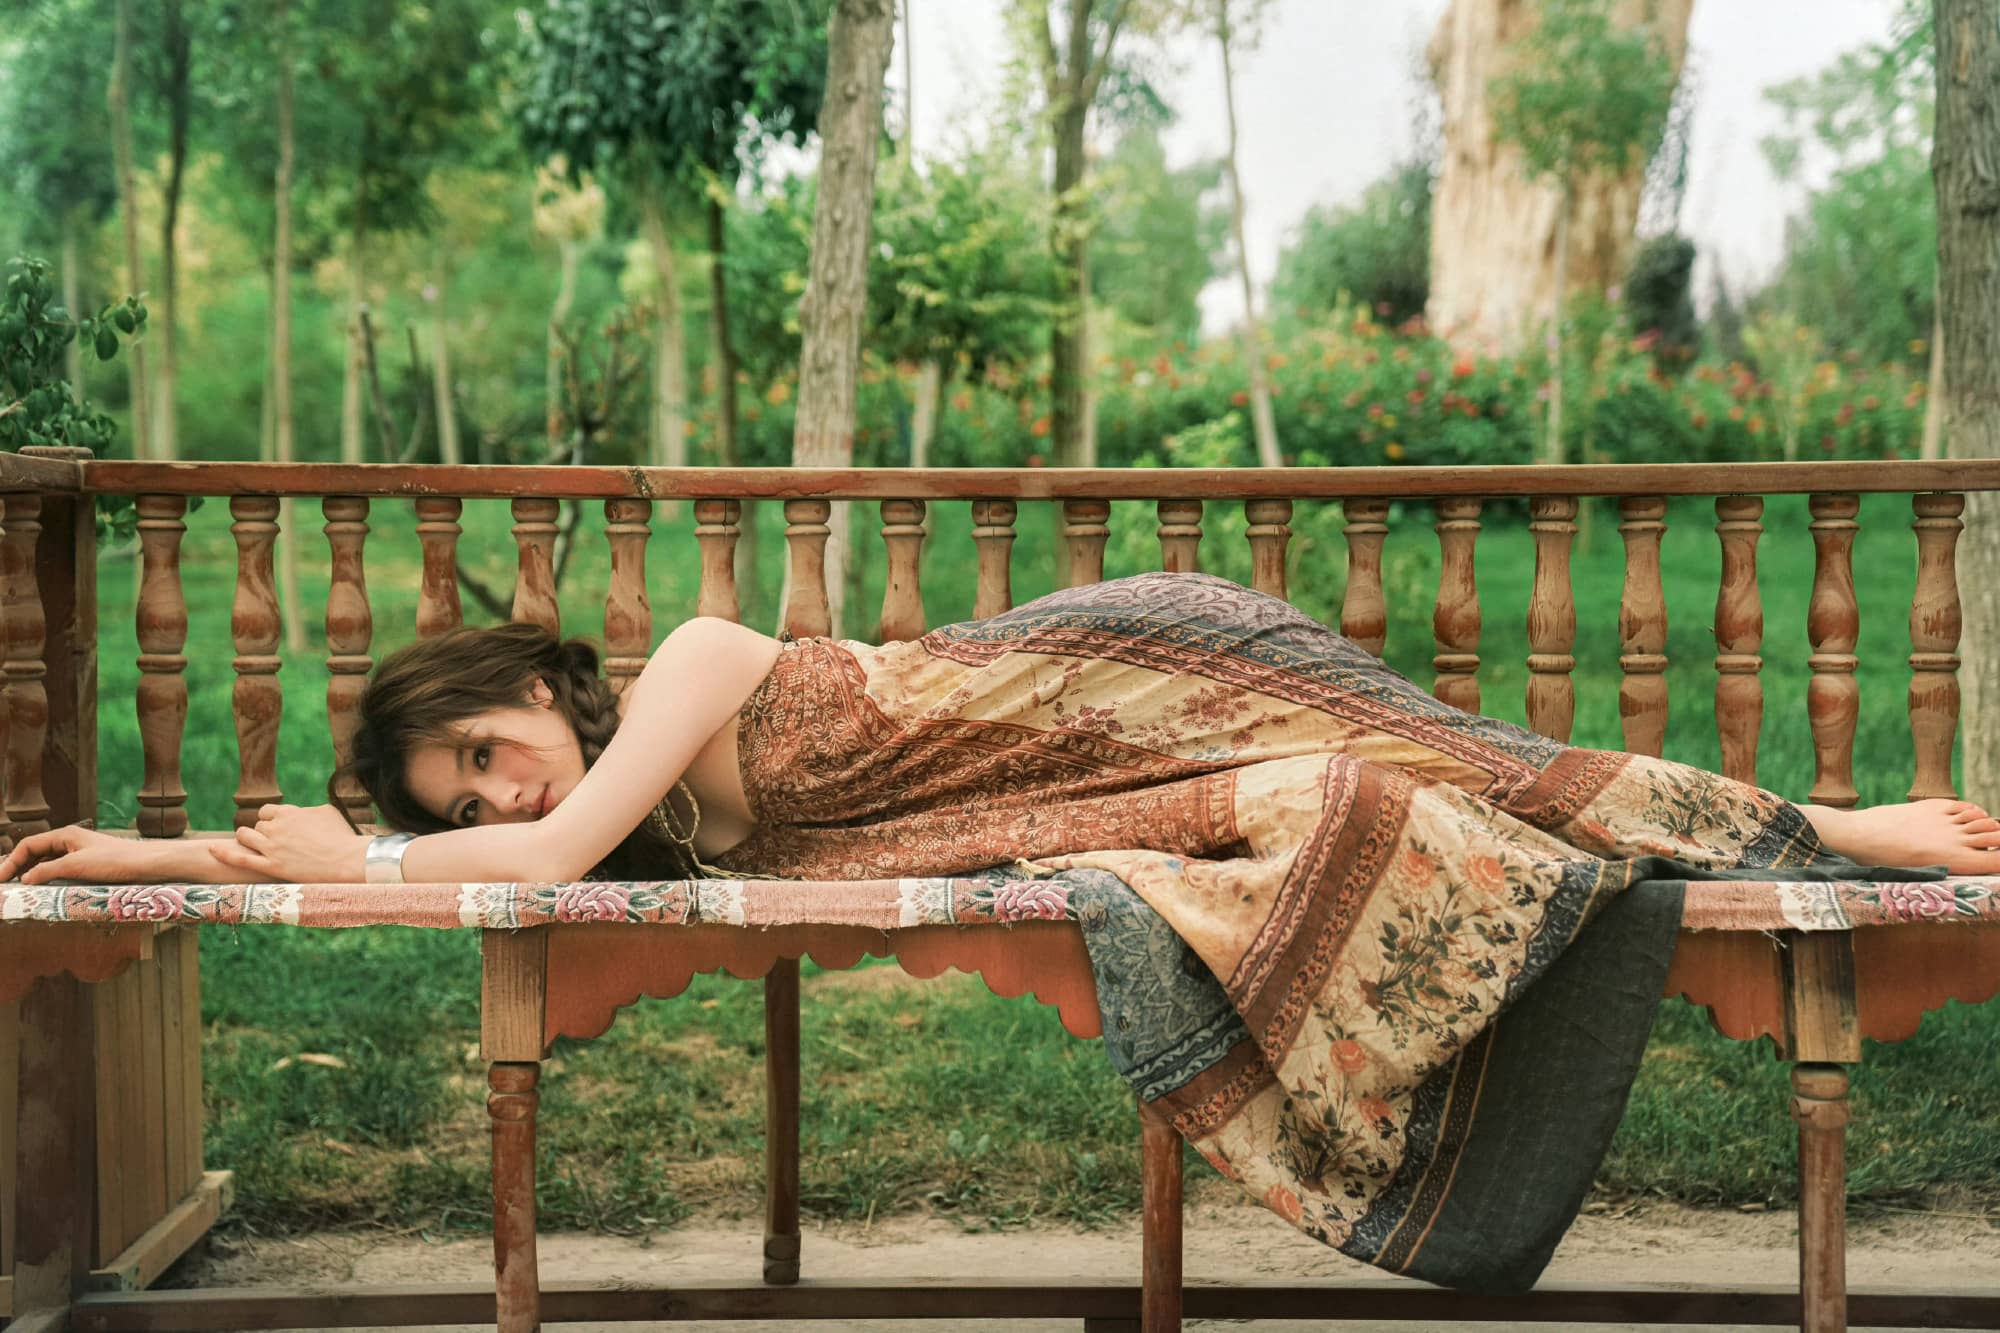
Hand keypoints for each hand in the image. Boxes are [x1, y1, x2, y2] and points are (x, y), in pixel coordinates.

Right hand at [0, 824, 150, 884]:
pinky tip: (41, 889)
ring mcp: (78, 853)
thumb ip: (47, 871)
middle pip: (34, 853)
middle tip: (4, 885)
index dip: (10, 862)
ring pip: (46, 863)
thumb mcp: (76, 866)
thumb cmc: (116, 860)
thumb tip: (25, 878)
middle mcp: (69, 841)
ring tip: (17, 890)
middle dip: (17, 867)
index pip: (28, 845)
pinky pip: (59, 870)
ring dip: (30, 874)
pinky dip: (46, 878)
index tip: (0, 879)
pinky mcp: (88, 865)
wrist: (148, 864)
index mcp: (65, 835)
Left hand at [210, 804, 370, 882]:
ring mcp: (271, 848)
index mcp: (289, 812)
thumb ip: (307, 810)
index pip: (266, 811)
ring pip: (245, 837)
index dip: (271, 820)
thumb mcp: (326, 812)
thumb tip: (301, 812)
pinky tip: (211, 849)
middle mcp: (276, 827)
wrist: (348, 860)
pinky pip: (239, 858)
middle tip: (278, 844)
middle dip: (263, 833)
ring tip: (257, 847)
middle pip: (256, 825)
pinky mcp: (271, 866)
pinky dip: (223, 853)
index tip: (279, 829)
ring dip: (248, 839)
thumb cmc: (343, 836)